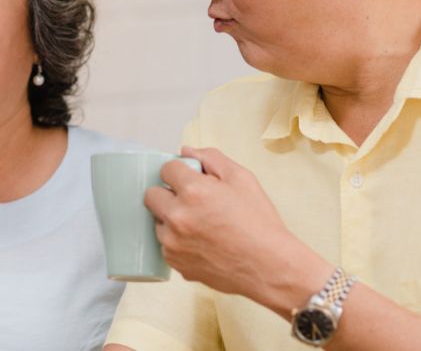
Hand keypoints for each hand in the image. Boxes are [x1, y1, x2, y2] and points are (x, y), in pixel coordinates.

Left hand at [146, 147, 323, 308]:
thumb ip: (211, 158)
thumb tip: (186, 152)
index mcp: (193, 191)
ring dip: (170, 219)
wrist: (270, 267)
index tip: (190, 178)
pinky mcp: (176, 264)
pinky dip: (178, 242)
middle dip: (167, 193)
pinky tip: (202, 243)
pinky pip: (166, 246)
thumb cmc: (260, 223)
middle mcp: (177, 217)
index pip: (166, 169)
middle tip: (191, 201)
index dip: (180, 171)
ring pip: (157, 222)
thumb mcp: (243, 179)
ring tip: (200, 225)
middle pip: (151, 195)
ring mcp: (173, 243)